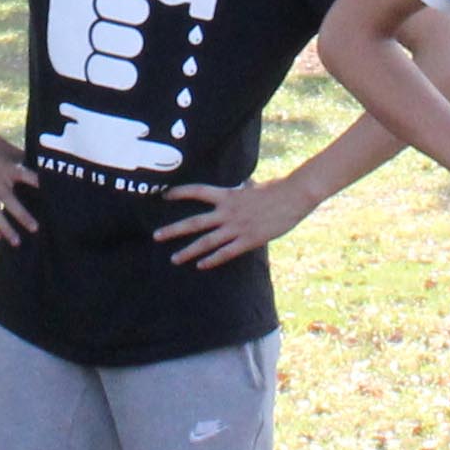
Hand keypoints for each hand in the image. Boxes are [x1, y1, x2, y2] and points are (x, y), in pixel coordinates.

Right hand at [0, 120, 38, 242]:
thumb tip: (44, 166)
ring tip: (17, 242)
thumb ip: (25, 161)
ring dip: (6, 229)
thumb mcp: (10, 150)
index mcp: (9, 168)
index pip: (29, 178)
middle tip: (35, 229)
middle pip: (11, 204)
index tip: (54, 195)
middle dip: (24, 217)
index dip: (40, 185)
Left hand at [157, 173, 322, 268]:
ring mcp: (237, 227)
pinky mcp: (249, 240)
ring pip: (207, 242)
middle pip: (195, 222)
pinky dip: (212, 260)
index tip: (163, 195)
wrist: (294, 195)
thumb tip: (245, 184)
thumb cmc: (277, 189)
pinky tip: (201, 265)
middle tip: (156, 236)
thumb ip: (244, 189)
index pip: (198, 192)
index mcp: (228, 195)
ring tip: (174, 258)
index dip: (180, 193)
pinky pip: (226, 253)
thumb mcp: (255, 187)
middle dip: (174, 230)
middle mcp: (228, 212)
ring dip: (189, 251)